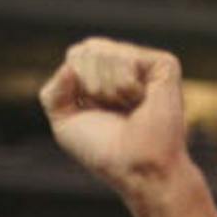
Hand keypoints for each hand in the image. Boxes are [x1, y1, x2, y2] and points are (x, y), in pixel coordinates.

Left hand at [38, 38, 194, 208]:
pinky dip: (125, 87)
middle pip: (86, 50)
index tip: (93, 111)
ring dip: (108, 91)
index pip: (75, 55)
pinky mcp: (164, 64)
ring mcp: (145, 62)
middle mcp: (124, 63)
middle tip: (112, 111)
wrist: (135, 167)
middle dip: (90, 86)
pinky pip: (126, 60)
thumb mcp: (64, 122)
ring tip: (129, 108)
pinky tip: (141, 101)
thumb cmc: (103, 150)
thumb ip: (52, 93)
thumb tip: (68, 66)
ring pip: (104, 53)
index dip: (75, 86)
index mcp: (101, 73)